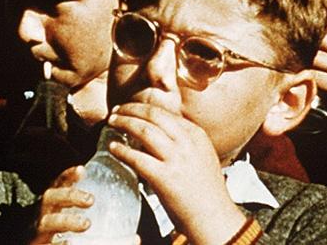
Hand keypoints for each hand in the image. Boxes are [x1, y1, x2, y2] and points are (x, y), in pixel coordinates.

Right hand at [29, 166, 92, 244]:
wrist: (30, 244)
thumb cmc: (50, 229)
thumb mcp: (59, 212)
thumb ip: (73, 202)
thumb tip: (98, 192)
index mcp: (51, 202)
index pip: (58, 184)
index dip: (68, 176)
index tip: (80, 170)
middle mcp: (42, 213)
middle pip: (52, 198)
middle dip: (70, 196)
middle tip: (90, 199)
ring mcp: (38, 231)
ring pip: (48, 222)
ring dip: (67, 221)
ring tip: (86, 223)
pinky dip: (58, 244)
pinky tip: (69, 243)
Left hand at [107, 103, 245, 244]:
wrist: (214, 218)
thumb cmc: (205, 190)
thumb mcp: (201, 155)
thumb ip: (182, 141)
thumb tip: (154, 131)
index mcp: (196, 135)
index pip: (165, 113)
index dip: (143, 108)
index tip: (130, 108)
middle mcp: (187, 143)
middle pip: (153, 115)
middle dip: (131, 109)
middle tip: (116, 110)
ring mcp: (176, 159)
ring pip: (144, 130)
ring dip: (124, 123)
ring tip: (112, 123)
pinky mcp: (164, 177)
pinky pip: (137, 158)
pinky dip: (122, 151)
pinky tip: (113, 148)